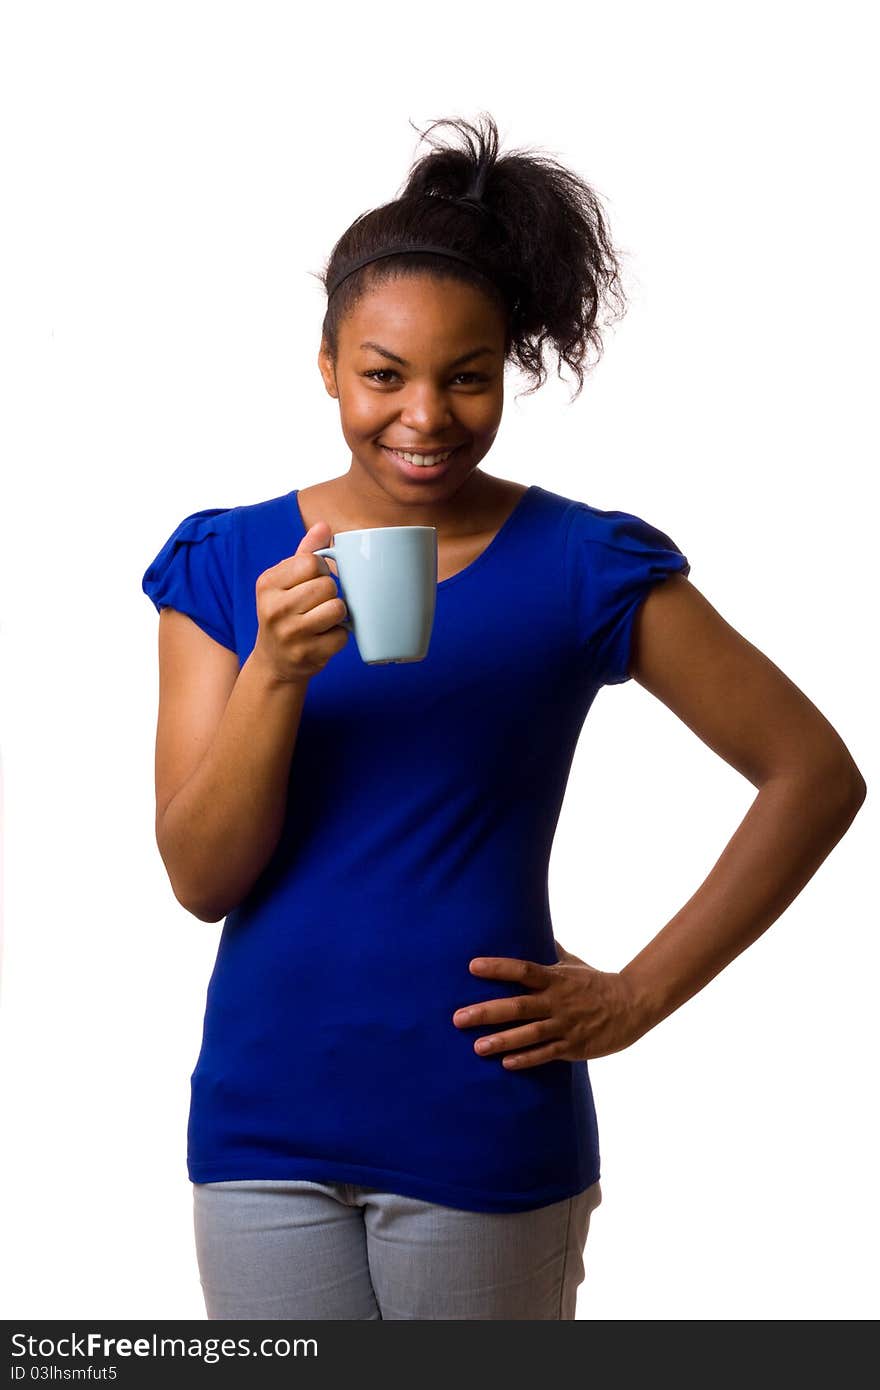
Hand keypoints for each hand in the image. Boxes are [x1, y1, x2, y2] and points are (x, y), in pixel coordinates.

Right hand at [252, 521, 349, 682]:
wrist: (274, 662)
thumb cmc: (284, 614)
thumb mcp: (285, 581)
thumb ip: (305, 553)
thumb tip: (324, 526)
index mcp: (267, 584)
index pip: (311, 562)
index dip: (321, 570)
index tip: (314, 581)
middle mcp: (274, 609)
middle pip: (327, 585)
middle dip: (331, 593)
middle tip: (320, 603)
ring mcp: (290, 634)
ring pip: (337, 608)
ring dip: (338, 613)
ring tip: (324, 618)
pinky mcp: (307, 655)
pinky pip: (342, 635)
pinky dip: (339, 636)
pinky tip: (324, 637)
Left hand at [452, 938, 650, 1067]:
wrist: (632, 1006)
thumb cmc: (596, 983)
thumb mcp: (573, 963)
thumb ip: (550, 950)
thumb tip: (531, 925)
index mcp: (555, 979)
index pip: (523, 970)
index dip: (498, 967)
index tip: (472, 966)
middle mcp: (557, 1001)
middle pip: (518, 1005)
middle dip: (487, 1011)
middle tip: (458, 1017)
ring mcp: (565, 1025)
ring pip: (530, 1034)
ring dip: (503, 1041)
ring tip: (477, 1047)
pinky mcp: (574, 1046)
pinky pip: (547, 1054)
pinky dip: (527, 1059)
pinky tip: (506, 1064)